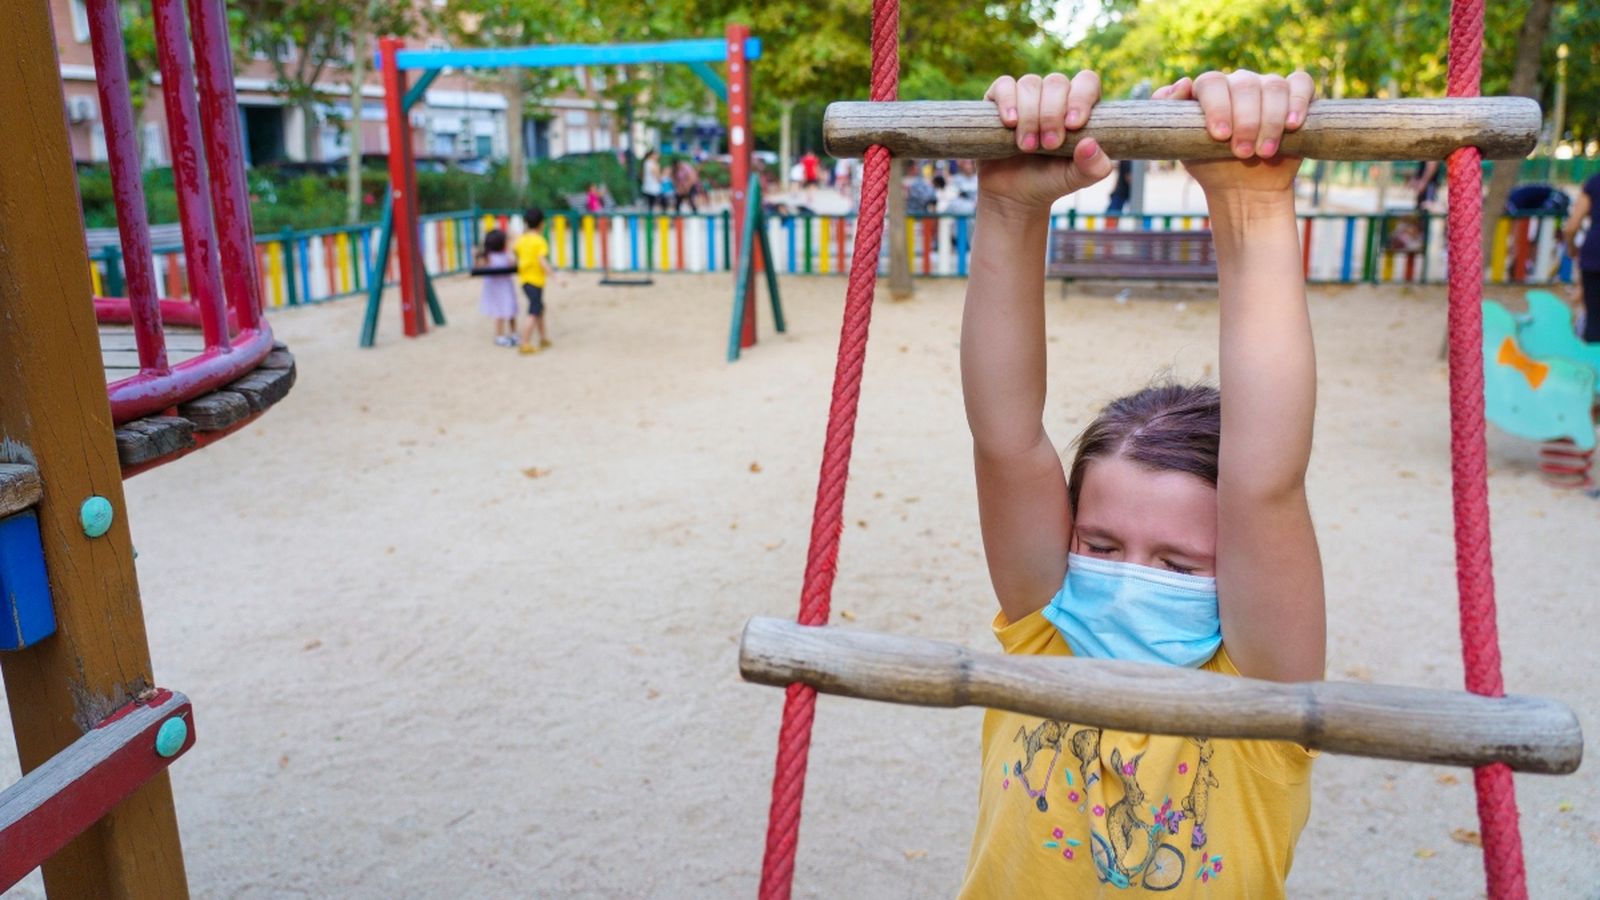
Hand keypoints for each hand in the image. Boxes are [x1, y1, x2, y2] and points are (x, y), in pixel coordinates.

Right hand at [978, 72, 1112, 211]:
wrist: (1011, 194)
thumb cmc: (1049, 181)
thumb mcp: (1076, 179)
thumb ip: (1094, 167)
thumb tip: (1091, 144)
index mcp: (1078, 106)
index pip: (1087, 82)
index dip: (1081, 98)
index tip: (1073, 126)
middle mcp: (1053, 95)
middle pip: (1057, 82)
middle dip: (1052, 115)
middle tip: (1049, 145)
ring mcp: (1026, 95)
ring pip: (1030, 84)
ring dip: (1030, 116)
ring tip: (1027, 146)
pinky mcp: (998, 100)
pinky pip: (1004, 85)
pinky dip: (1007, 101)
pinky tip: (1010, 122)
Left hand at [1153, 70, 1313, 194]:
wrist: (1244, 189)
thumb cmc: (1210, 164)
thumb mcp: (1182, 144)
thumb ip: (1168, 113)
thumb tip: (1183, 84)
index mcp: (1211, 90)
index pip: (1212, 82)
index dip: (1217, 107)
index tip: (1220, 136)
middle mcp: (1240, 83)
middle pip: (1245, 85)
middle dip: (1245, 121)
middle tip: (1241, 153)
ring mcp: (1268, 87)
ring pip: (1273, 87)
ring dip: (1270, 121)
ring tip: (1264, 152)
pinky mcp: (1296, 96)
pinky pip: (1302, 84)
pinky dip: (1298, 101)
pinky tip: (1292, 125)